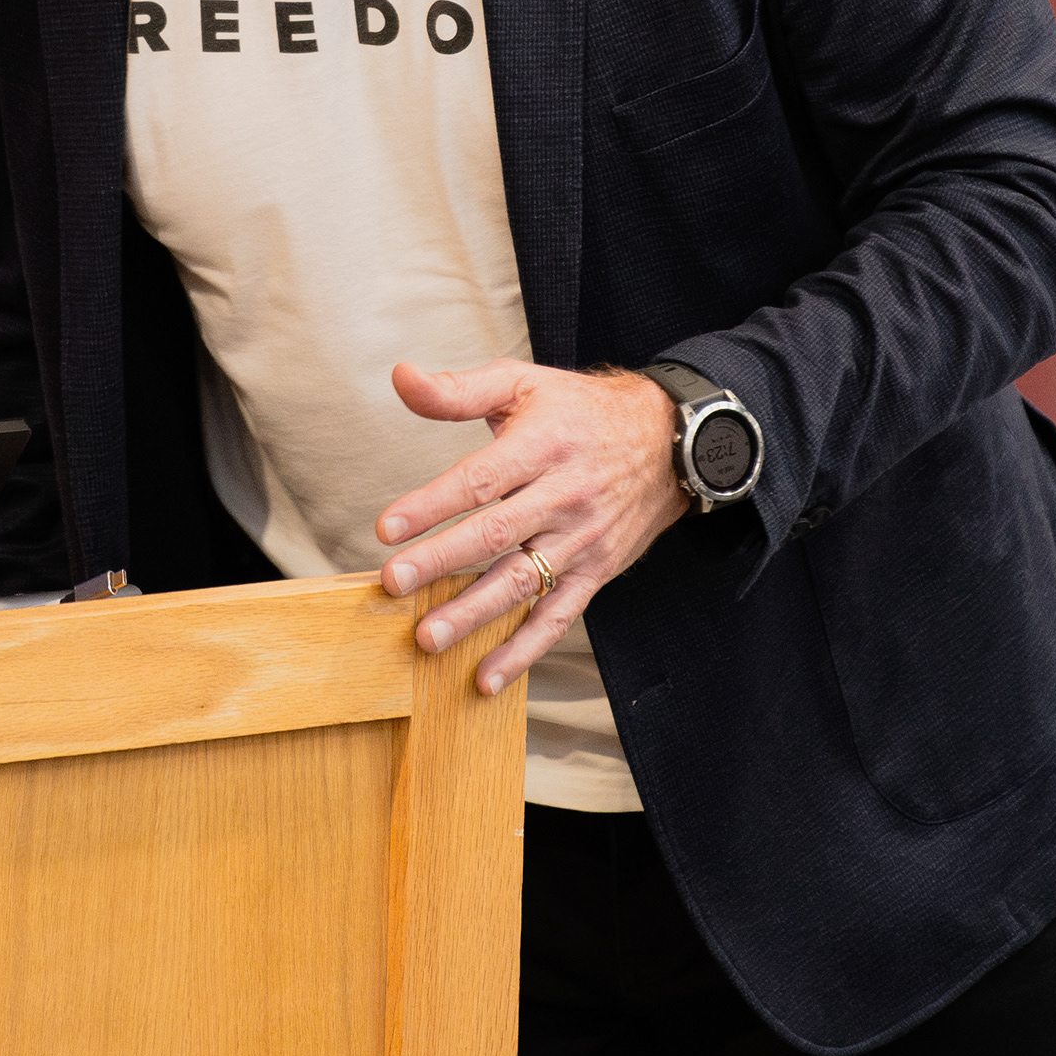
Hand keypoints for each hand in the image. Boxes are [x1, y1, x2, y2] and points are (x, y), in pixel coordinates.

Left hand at [374, 359, 686, 695]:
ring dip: (473, 613)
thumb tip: (401, 378)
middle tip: (393, 583)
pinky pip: (557, 616)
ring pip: (522, 581)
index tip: (387, 527)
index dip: (432, 504)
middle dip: (441, 561)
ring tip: (427, 637)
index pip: (480, 479)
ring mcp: (581, 539)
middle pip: (496, 533)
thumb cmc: (580, 411)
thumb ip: (458, 391)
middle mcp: (563, 495)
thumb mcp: (522, 384)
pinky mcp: (595, 571)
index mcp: (541, 446)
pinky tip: (485, 677)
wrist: (668, 441)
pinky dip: (523, 650)